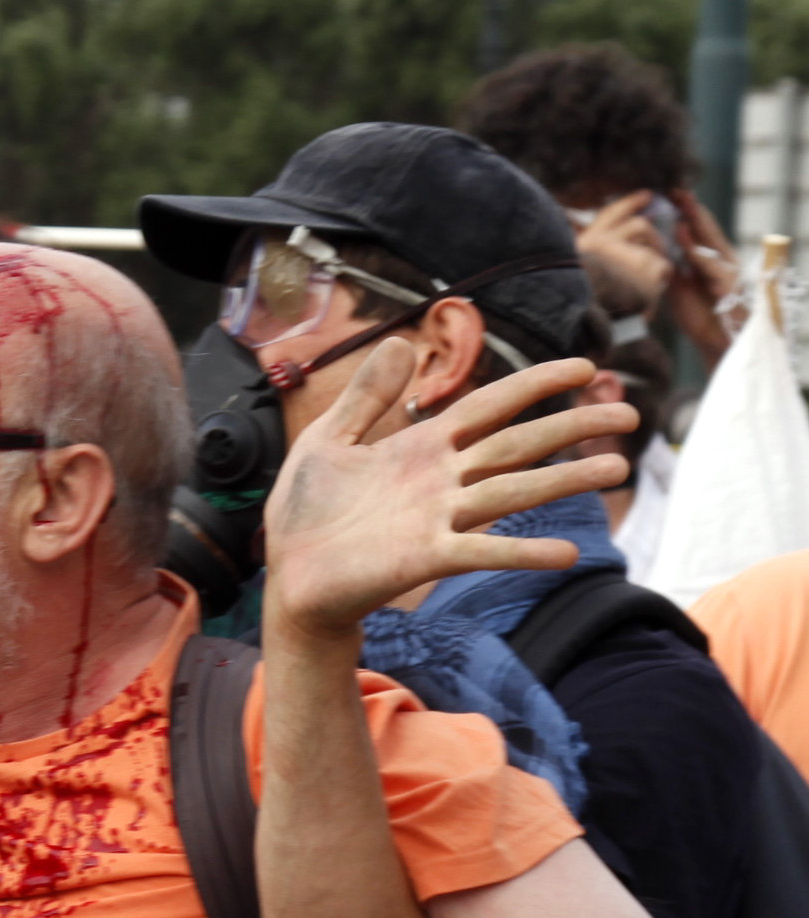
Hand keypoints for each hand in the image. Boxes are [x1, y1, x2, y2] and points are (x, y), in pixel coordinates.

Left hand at [264, 344, 632, 649]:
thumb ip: (364, 397)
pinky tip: (567, 554)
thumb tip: (397, 341)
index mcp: (422, 448)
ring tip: (617, 469)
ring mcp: (438, 519)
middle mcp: (442, 480)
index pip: (491, 406)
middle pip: (518, 445)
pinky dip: (522, 553)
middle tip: (628, 416)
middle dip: (570, 428)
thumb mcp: (327, 441)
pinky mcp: (425, 559)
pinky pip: (482, 552)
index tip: (583, 366)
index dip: (534, 385)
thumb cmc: (306, 513)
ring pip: (512, 492)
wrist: (289, 576)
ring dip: (564, 481)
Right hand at [572, 191, 675, 317]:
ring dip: (653, 262)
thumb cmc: (580, 304)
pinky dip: (659, 279)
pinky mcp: (646, 272)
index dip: (630, 203)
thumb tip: (615, 238)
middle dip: (651, 237)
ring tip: (644, 282)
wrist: (582, 326)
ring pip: (654, 248)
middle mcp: (605, 244)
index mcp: (585, 244)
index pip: (612, 214)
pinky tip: (649, 292)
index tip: (647, 195)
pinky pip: (663, 267)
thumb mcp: (574, 273)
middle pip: (639, 226)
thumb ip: (593, 254)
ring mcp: (627, 256)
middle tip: (656, 247)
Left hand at [667, 189, 741, 362]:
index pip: (697, 231)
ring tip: (685, 205)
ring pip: (711, 242)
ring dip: (698, 223)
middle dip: (692, 209)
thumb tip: (652, 255)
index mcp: (709, 259)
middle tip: (678, 190)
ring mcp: (728, 270)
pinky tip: (687, 244)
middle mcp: (721, 259)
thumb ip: (670, 270)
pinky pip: (713, 267)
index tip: (670, 195)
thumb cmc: (700, 314)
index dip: (685, 213)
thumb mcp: (679, 289)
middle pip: (706, 229)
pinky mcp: (730, 285)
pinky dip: (700, 255)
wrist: (717, 341)